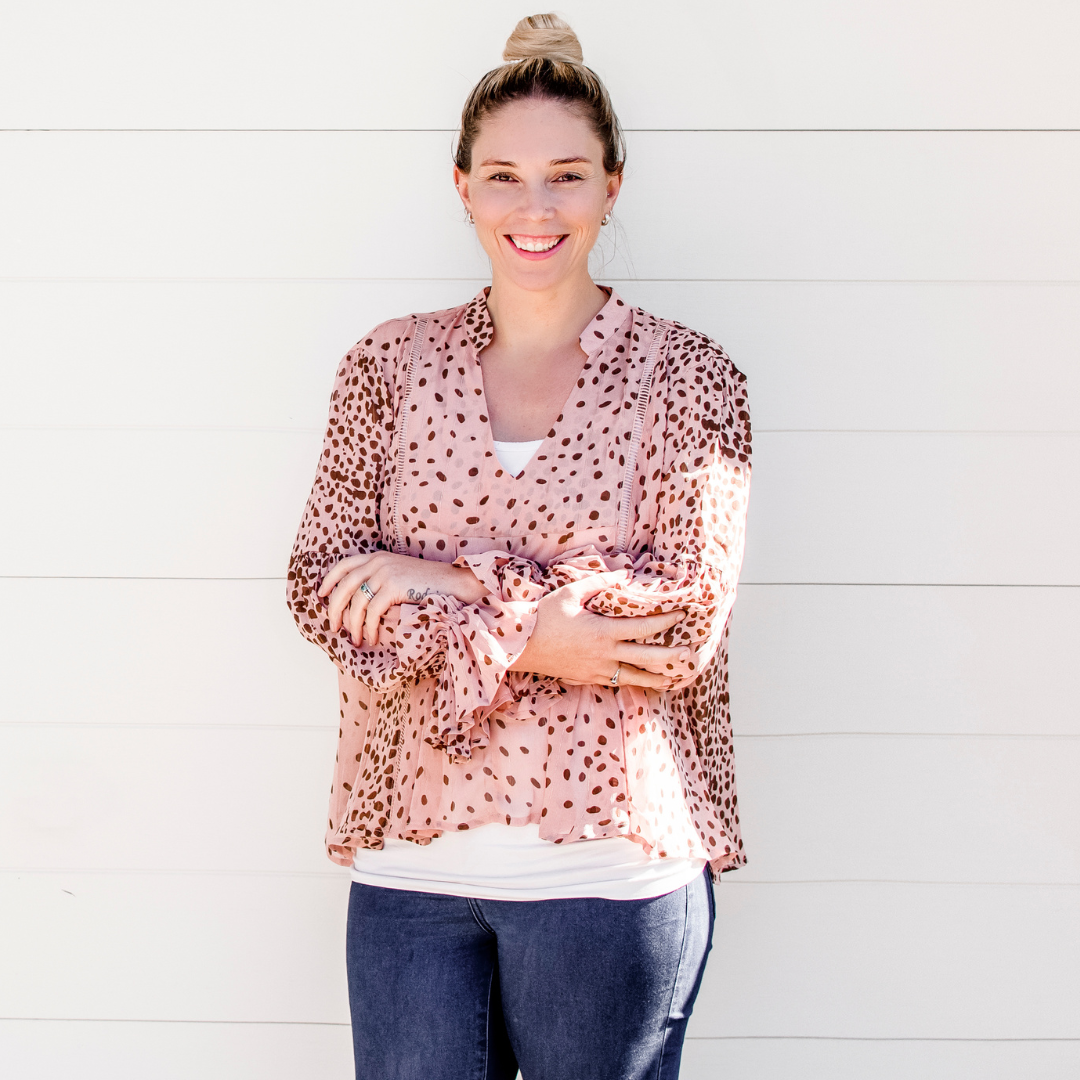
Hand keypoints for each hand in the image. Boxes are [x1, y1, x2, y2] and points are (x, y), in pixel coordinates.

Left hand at [318, 552, 487, 647]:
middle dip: (334, 608)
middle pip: (344, 586)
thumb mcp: (401, 575)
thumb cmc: (431, 585)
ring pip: (356, 602)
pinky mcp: (394, 587)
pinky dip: (368, 628)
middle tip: (334, 626)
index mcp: (378, 557)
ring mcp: (386, 573)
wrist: (455, 583)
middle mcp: (378, 562)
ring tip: (355, 640)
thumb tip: (361, 601)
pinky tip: (371, 638)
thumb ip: (382, 580)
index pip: (343, 565)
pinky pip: (372, 612)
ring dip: (352, 625)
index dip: (329, 580)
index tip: (321, 595)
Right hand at [509, 572, 688, 690]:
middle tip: (689, 654)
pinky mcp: (587, 678)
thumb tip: (624, 574)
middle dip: (669, 655)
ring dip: (655, 677)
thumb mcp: (571, 593)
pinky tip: (641, 682)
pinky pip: (615, 681)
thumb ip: (600, 583)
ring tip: (673, 678)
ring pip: (633, 677)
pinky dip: (632, 681)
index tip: (680, 615)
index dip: (664, 621)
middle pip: (645, 657)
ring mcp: (596, 669)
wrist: (520, 645)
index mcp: (603, 631)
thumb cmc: (544, 616)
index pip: (642, 627)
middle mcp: (604, 654)